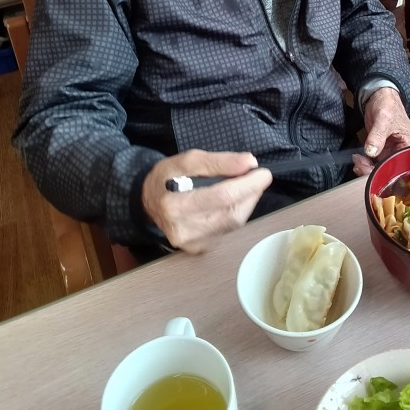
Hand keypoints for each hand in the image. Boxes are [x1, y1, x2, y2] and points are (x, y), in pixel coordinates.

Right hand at [141, 149, 272, 252]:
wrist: (147, 202)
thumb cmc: (167, 177)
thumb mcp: (187, 160)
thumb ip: (219, 161)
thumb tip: (249, 163)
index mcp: (175, 204)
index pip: (221, 196)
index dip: (246, 184)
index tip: (262, 172)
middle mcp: (183, 230)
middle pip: (230, 212)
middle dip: (251, 193)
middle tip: (259, 177)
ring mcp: (192, 243)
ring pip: (233, 223)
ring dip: (246, 202)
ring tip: (246, 186)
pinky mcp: (199, 249)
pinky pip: (228, 229)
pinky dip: (236, 213)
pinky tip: (232, 202)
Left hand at [352, 87, 409, 176]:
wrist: (379, 97)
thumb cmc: (388, 104)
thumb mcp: (384, 118)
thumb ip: (378, 135)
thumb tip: (371, 152)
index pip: (401, 166)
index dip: (385, 172)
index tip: (369, 171)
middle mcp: (404, 152)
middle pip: (391, 170)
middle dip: (373, 171)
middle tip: (359, 166)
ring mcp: (393, 152)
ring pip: (382, 168)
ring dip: (367, 168)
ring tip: (357, 161)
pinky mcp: (383, 150)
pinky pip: (375, 162)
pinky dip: (366, 162)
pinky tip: (359, 160)